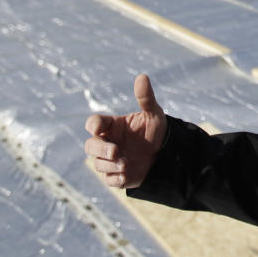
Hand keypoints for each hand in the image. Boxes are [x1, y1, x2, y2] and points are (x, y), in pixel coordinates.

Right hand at [84, 74, 166, 188]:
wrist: (167, 154)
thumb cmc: (155, 132)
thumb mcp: (154, 114)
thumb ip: (146, 98)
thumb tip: (142, 76)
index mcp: (112, 126)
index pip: (94, 123)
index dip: (93, 125)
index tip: (98, 128)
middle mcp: (107, 142)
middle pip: (90, 146)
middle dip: (100, 149)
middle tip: (116, 151)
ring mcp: (110, 160)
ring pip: (98, 163)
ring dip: (110, 164)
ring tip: (127, 163)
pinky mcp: (117, 176)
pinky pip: (108, 180)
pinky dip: (115, 178)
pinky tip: (126, 175)